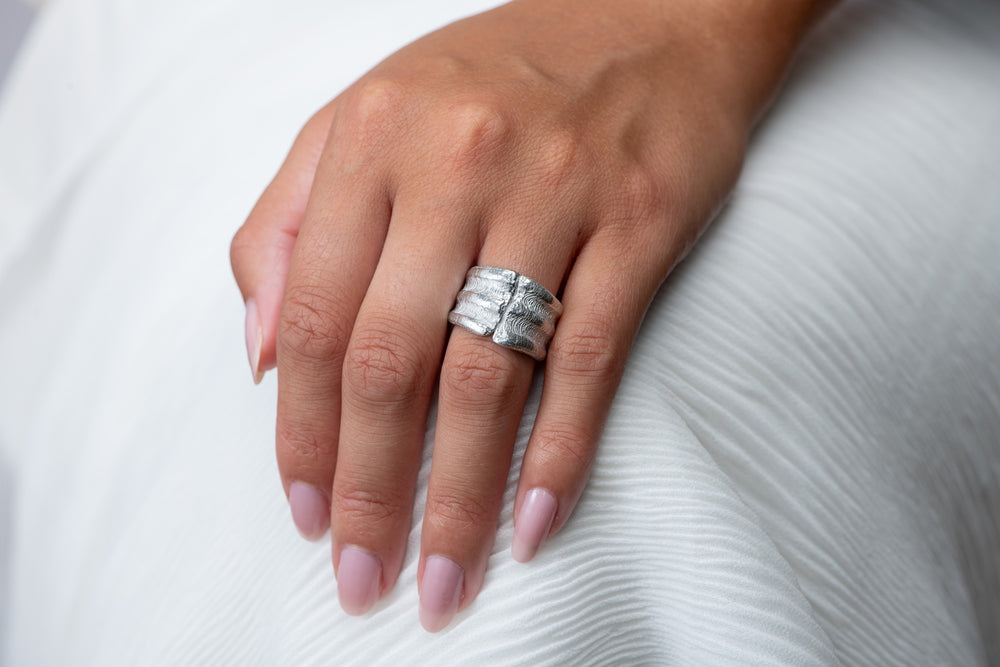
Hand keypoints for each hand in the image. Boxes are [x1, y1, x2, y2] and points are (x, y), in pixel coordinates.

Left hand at [231, 0, 830, 631]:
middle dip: (370, 487)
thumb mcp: (364, 119)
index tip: (306, 512)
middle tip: (364, 575)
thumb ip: (288, 224)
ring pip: (488, 374)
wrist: (654, 13)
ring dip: (461, 494)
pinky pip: (591, 357)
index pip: (316, 315)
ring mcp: (554, 193)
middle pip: (392, 360)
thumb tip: (263, 358)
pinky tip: (535, 520)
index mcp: (372, 141)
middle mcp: (457, 165)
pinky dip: (562, 449)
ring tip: (446, 574)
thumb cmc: (498, 74)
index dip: (303, 430)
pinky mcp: (638, 224)